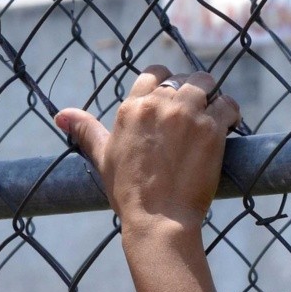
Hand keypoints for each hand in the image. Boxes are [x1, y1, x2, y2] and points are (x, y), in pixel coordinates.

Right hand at [55, 66, 240, 227]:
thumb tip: (60, 115)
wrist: (159, 219)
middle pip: (184, 77)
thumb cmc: (129, 191)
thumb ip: (85, 130)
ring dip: (211, 96)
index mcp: (133, 107)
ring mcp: (188, 114)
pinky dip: (230, 112)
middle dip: (190, 90)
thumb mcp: (103, 156)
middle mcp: (161, 104)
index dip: (165, 82)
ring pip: (207, 83)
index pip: (154, 72)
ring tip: (211, 115)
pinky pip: (228, 104)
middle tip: (193, 114)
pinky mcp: (212, 128)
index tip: (172, 100)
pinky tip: (227, 125)